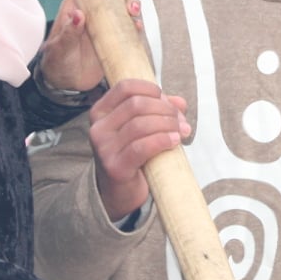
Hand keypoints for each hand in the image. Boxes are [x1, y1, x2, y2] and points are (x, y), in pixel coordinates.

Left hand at [39, 0, 141, 93]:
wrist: (68, 82)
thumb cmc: (58, 61)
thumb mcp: (59, 49)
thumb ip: (67, 33)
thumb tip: (78, 15)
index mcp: (76, 1)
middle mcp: (94, 5)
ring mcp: (109, 19)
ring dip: (132, 0)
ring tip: (132, 11)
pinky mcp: (119, 35)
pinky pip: (132, 24)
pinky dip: (137, 23)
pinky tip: (136, 27)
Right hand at [88, 80, 190, 220]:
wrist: (119, 191)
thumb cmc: (132, 155)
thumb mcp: (142, 129)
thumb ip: (159, 111)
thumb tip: (180, 103)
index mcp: (101, 112)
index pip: (125, 88)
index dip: (151, 89)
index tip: (167, 100)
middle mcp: (98, 128)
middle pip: (136, 105)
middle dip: (165, 110)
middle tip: (181, 121)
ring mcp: (104, 148)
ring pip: (140, 124)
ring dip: (167, 125)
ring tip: (182, 131)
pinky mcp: (115, 166)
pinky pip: (142, 147)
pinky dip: (162, 140)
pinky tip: (175, 141)